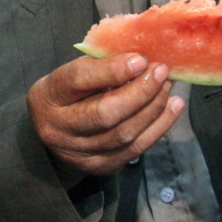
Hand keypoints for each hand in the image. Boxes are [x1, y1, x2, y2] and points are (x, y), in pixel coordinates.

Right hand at [27, 53, 183, 177]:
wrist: (53, 134)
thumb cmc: (66, 95)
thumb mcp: (70, 75)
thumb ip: (99, 66)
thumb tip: (140, 55)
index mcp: (48, 96)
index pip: (78, 81)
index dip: (112, 70)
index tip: (140, 59)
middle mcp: (59, 128)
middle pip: (104, 113)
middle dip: (139, 92)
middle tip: (161, 71)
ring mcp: (80, 152)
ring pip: (124, 134)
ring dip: (153, 107)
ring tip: (168, 85)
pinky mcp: (100, 166)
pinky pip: (136, 149)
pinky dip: (159, 126)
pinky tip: (173, 106)